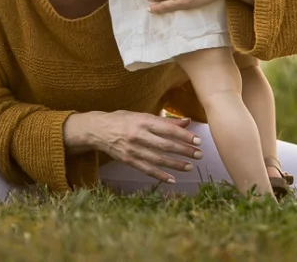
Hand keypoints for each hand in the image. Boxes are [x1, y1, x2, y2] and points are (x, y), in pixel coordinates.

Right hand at [63, 111, 202, 183]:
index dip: (184, 135)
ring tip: (190, 167)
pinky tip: (172, 179)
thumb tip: (186, 122)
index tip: (198, 140)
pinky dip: (160, 176)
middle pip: (165, 145)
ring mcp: (133, 149)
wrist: (97, 130)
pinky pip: (147, 170)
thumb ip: (164, 120)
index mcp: (142, 121)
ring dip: (175, 164)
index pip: (167, 129)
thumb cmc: (122, 119)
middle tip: (199, 154)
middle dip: (184, 150)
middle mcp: (138, 135)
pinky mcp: (128, 160)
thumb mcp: (142, 115)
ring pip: (158, 159)